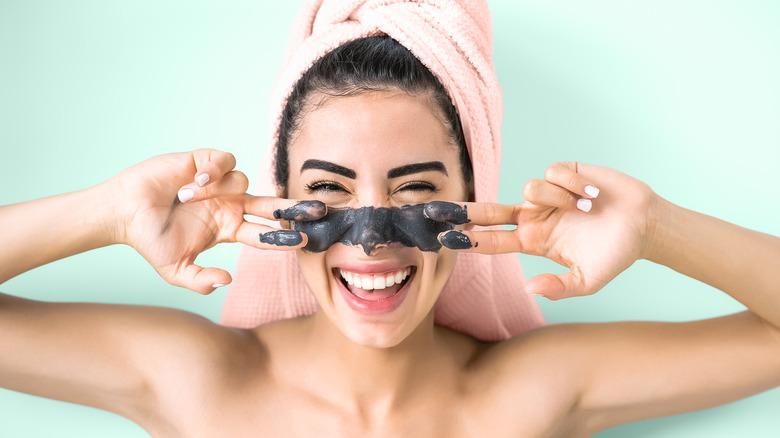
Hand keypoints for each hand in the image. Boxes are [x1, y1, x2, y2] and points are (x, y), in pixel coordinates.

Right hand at [107, 149, 324, 293]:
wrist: (124, 212)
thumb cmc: (149, 240)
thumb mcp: (176, 270)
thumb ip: (201, 281)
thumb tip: (228, 281)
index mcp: (229, 229)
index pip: (264, 234)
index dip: (283, 237)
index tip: (303, 241)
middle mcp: (230, 205)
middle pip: (272, 205)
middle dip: (295, 208)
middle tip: (318, 210)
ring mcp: (220, 184)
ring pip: (243, 182)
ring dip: (217, 191)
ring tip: (187, 197)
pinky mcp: (205, 162)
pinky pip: (225, 162)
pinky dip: (213, 172)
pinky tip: (193, 182)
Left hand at [425, 162, 658, 299]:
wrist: (645, 225)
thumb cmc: (615, 254)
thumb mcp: (587, 280)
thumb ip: (558, 287)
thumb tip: (528, 289)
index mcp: (534, 241)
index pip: (494, 240)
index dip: (470, 239)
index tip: (445, 239)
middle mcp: (534, 216)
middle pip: (490, 209)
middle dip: (463, 210)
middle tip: (434, 209)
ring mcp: (547, 194)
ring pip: (529, 188)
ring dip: (558, 199)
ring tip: (586, 209)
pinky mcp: (564, 172)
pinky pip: (553, 173)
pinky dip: (574, 185)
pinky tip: (592, 193)